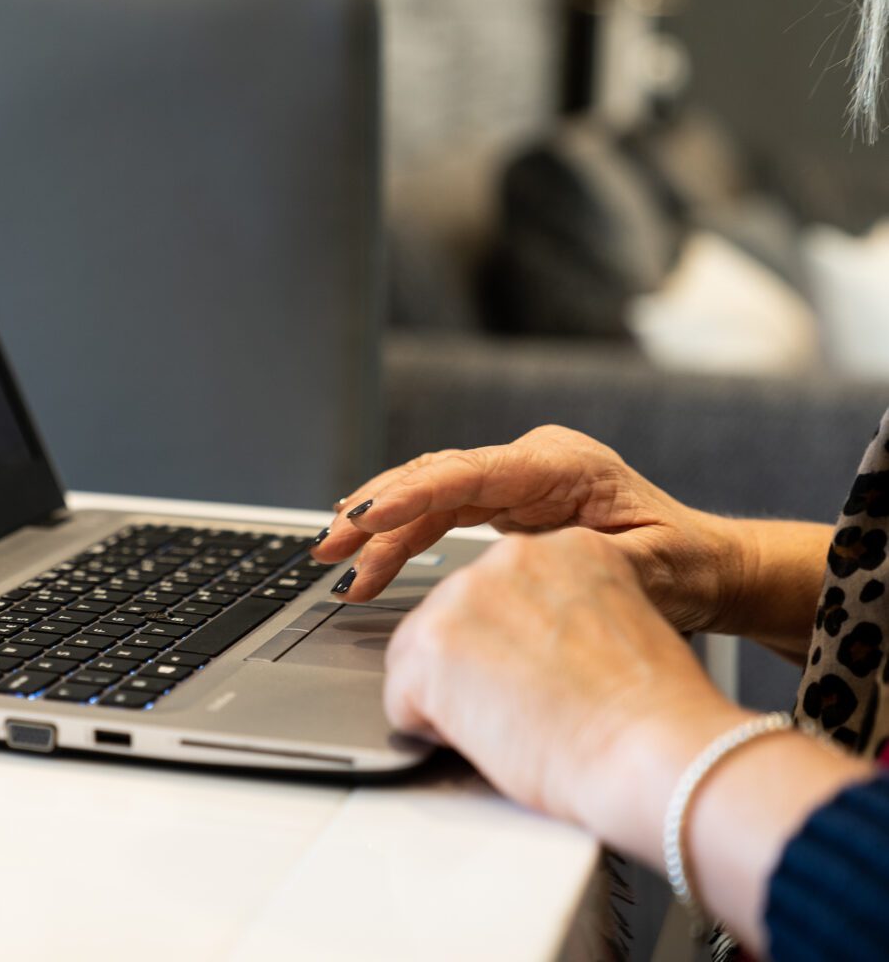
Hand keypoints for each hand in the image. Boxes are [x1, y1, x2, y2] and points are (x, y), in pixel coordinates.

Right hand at [315, 425, 744, 634]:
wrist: (707, 566)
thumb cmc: (686, 564)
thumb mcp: (648, 569)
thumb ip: (583, 562)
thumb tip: (524, 571)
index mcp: (561, 465)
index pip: (467, 473)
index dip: (409, 495)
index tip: (365, 517)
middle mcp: (530, 463)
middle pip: (433, 479)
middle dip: (374, 512)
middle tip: (328, 548)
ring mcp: (516, 481)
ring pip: (428, 496)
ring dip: (378, 529)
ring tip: (335, 562)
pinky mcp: (506, 504)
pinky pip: (440, 515)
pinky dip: (403, 537)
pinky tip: (370, 558)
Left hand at [384, 528, 872, 956]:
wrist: (654, 751)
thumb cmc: (653, 714)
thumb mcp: (621, 628)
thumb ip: (569, 616)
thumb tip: (531, 645)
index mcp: (563, 548)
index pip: (503, 592)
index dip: (513, 647)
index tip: (535, 674)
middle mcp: (508, 557)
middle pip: (455, 618)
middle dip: (475, 669)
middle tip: (528, 707)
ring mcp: (463, 597)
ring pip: (422, 656)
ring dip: (455, 697)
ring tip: (514, 723)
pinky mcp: (430, 645)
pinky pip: (402, 696)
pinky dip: (430, 727)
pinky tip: (486, 737)